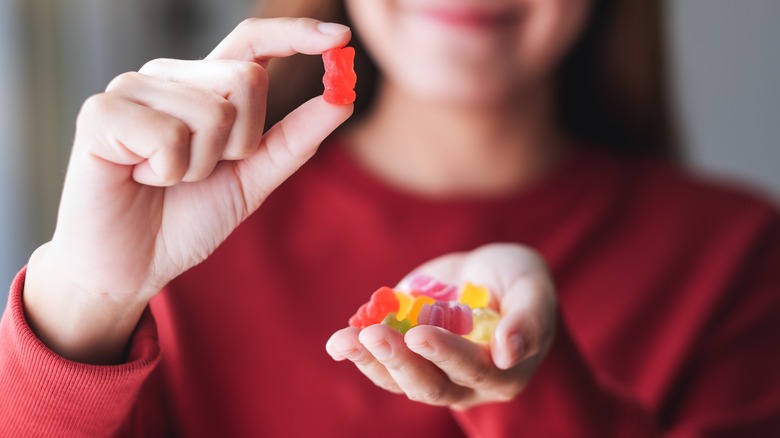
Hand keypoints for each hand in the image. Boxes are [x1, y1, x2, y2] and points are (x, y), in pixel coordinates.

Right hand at [23, 18, 352, 362]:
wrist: (132, 265)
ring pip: (212, 113)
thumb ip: (294, 139)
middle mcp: (169, 77)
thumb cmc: (185, 219)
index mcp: (204, 87)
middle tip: (201, 172)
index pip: (253, 41)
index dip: (296, 34)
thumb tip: (342, 99)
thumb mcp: (252, 179)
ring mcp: (131, 89)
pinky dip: (167, 172)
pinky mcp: (100, 113)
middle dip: (241, 144)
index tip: (340, 37)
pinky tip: (139, 177)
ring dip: (200, 166)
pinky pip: (170, 135)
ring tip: (165, 178)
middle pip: (246, 79)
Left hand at [326, 243, 556, 410]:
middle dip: (399, 361)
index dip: (446, 354)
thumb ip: (528, 320)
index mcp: (502, 373)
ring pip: (398, 380)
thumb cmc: (519, 280)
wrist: (488, 272)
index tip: (420, 334)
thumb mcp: (534, 289)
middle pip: (429, 386)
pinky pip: (380, 363)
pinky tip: (339, 341)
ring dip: (369, 361)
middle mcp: (464, 383)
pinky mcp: (404, 354)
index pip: (472, 370)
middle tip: (374, 336)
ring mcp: (430, 371)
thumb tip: (508, 352)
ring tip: (342, 342)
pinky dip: (358, 352)